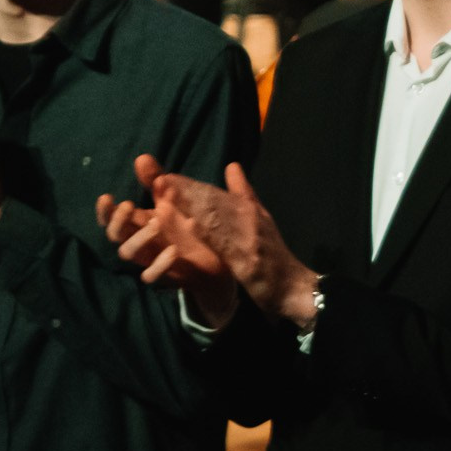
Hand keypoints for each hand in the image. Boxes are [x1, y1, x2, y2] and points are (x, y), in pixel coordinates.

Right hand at [96, 153, 238, 325]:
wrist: (216, 261)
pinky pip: (151, 276)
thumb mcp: (174, 199)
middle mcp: (141, 241)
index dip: (104, 211)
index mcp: (140, 223)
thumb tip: (142, 158)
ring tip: (157, 223)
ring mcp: (151, 259)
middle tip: (128, 205)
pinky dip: (159, 264)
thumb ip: (157, 180)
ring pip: (128, 254)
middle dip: (116, 221)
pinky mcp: (167, 275)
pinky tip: (173, 251)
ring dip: (138, 239)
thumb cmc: (189, 227)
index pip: (111, 219)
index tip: (107, 197)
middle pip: (115, 236)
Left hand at [149, 162, 317, 327]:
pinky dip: (208, 235)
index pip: (215, 193)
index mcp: (249, 208)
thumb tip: (231, 165)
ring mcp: (248, 239)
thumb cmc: (273, 252)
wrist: (291, 284)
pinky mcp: (247, 261)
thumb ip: (244, 193)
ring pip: (216, 219)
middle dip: (186, 192)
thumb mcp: (261, 218)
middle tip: (160, 183)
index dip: (190, 185)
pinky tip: (191, 227)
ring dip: (191, 208)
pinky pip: (224, 245)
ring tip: (167, 199)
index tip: (166, 177)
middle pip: (213, 202)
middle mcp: (249, 219)